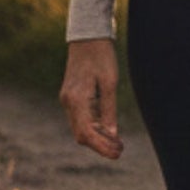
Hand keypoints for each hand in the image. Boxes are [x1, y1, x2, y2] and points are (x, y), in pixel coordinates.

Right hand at [60, 37, 122, 159]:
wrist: (88, 36)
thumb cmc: (101, 55)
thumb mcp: (110, 82)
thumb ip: (109, 109)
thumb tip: (113, 135)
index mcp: (76, 99)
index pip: (86, 133)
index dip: (101, 147)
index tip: (117, 154)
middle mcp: (68, 102)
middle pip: (81, 134)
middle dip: (100, 145)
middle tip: (121, 150)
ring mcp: (68, 100)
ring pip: (80, 128)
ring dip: (98, 138)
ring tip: (118, 143)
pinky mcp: (72, 97)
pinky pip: (81, 119)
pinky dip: (94, 127)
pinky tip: (109, 130)